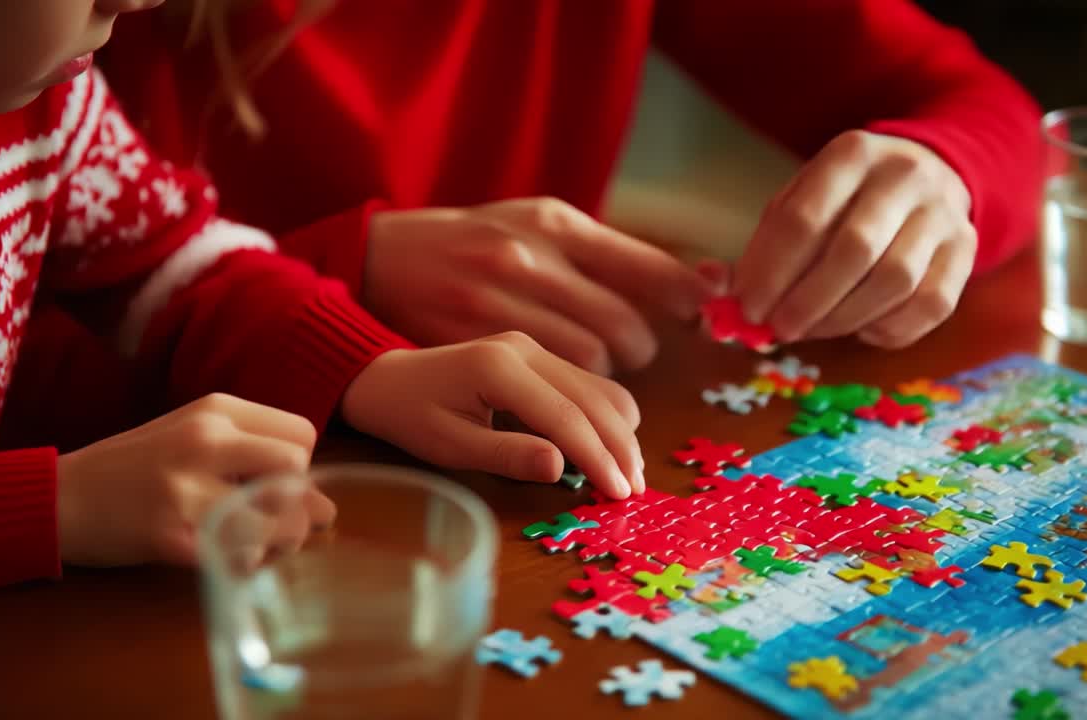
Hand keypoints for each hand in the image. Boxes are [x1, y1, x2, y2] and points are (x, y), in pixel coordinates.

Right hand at [56, 394, 332, 566]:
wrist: (58, 497)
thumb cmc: (136, 466)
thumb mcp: (193, 433)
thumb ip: (252, 452)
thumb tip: (321, 500)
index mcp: (216, 411)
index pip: (303, 435)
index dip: (300, 467)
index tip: (274, 485)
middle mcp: (205, 441)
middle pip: (297, 470)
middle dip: (300, 505)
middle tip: (278, 523)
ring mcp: (186, 489)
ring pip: (277, 520)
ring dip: (280, 543)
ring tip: (259, 548)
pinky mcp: (171, 536)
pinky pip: (240, 558)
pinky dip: (247, 567)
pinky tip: (230, 562)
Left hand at [340, 332, 643, 498]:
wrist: (387, 379)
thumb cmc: (412, 417)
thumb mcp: (449, 446)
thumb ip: (505, 455)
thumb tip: (560, 468)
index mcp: (499, 368)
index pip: (566, 416)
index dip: (597, 457)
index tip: (619, 494)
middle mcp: (524, 348)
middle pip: (594, 399)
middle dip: (620, 447)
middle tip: (635, 491)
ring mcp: (534, 348)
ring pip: (599, 388)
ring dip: (620, 432)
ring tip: (628, 474)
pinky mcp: (539, 355)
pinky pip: (587, 385)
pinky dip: (606, 417)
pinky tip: (610, 447)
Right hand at [364, 197, 719, 375]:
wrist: (380, 259)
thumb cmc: (474, 243)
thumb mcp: (535, 225)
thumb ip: (605, 254)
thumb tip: (699, 283)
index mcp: (552, 223)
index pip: (643, 264)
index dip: (685, 295)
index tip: (706, 312)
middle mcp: (529, 260)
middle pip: (623, 325)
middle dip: (645, 349)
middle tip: (641, 353)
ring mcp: (500, 303)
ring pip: (591, 359)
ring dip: (610, 378)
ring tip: (603, 377)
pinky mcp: (475, 344)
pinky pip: (548, 384)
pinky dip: (572, 395)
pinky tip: (567, 393)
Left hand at [732, 131, 976, 347]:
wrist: (931, 175)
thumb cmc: (846, 199)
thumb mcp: (799, 201)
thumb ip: (763, 247)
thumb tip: (723, 293)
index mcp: (851, 155)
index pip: (804, 219)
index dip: (772, 272)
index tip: (750, 308)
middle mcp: (904, 177)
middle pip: (855, 250)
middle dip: (809, 301)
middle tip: (781, 329)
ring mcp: (943, 215)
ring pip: (896, 282)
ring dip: (844, 319)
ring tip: (814, 330)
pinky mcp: (966, 252)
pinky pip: (931, 305)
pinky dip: (890, 328)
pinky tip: (862, 328)